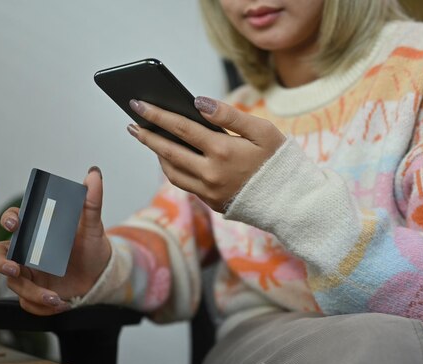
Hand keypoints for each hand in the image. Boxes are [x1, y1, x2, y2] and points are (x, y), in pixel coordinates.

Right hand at [0, 167, 110, 314]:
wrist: (101, 276)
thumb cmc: (91, 247)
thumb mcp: (93, 226)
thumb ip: (91, 201)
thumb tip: (93, 174)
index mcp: (36, 229)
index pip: (14, 219)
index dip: (9, 219)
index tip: (15, 223)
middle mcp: (26, 250)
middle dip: (1, 262)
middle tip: (15, 269)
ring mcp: (27, 273)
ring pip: (14, 284)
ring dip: (33, 293)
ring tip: (56, 298)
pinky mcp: (33, 293)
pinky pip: (27, 303)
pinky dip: (42, 307)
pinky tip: (61, 305)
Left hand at [126, 97, 284, 211]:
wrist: (291, 201)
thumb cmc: (278, 160)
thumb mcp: (262, 131)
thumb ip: (229, 116)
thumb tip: (198, 102)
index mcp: (223, 152)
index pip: (181, 128)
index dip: (157, 115)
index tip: (138, 104)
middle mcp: (211, 174)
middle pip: (168, 151)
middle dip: (147, 135)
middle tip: (131, 124)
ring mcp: (209, 191)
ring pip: (172, 171)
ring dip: (157, 154)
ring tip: (149, 138)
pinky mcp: (211, 202)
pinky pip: (183, 184)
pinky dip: (172, 169)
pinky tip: (169, 157)